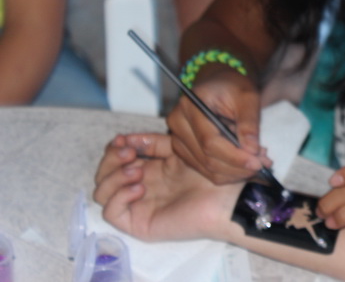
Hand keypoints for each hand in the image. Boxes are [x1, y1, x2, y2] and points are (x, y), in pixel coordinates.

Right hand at [93, 133, 240, 241]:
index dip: (114, 148)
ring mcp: (137, 206)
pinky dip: (118, 196)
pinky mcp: (139, 223)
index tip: (123, 139)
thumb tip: (126, 138)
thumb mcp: (178, 149)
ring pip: (101, 193)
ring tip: (137, 171)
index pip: (115, 159)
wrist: (226, 195)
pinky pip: (110, 213)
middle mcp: (139, 187)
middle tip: (128, 153)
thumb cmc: (209, 173)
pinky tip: (139, 188)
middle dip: (111, 160)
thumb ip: (153, 143)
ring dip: (113, 177)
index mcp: (149, 169)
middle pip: (103, 175)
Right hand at [166, 69, 268, 183]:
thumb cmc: (234, 87)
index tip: (258, 162)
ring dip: (234, 172)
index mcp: (191, 106)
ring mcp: (177, 138)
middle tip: (263, 165)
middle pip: (206, 158)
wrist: (220, 85)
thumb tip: (251, 149)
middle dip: (237, 167)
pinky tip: (244, 164)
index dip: (234, 156)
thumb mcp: (248, 96)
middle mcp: (178, 123)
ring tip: (258, 163)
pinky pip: (205, 170)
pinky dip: (228, 172)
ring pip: (206, 168)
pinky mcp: (183, 150)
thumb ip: (249, 121)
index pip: (210, 141)